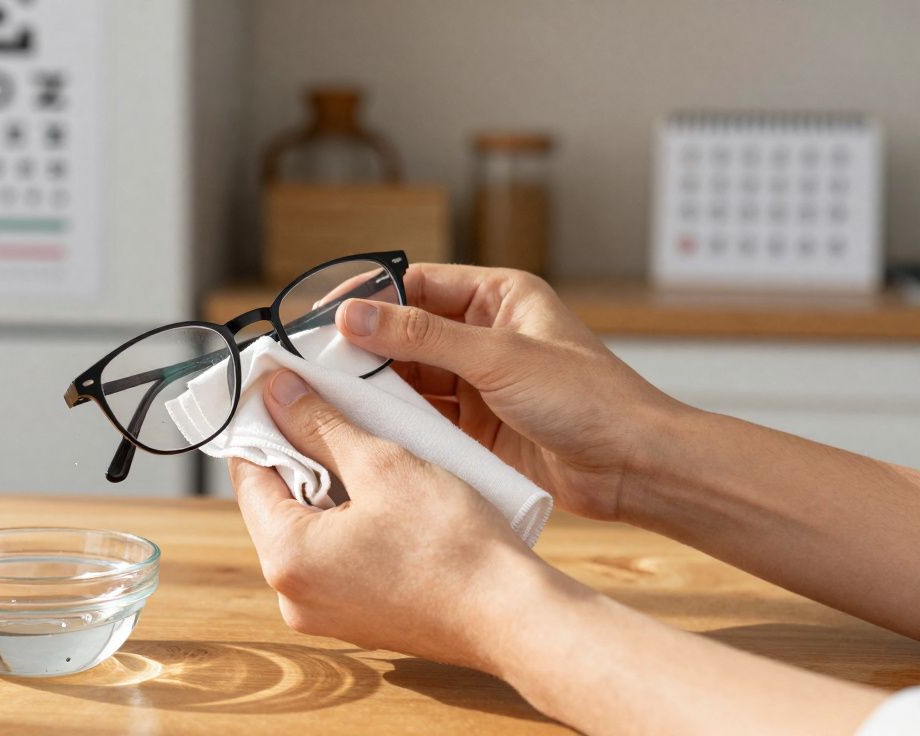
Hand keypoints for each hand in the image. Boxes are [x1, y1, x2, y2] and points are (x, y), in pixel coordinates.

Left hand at [229, 369, 552, 672]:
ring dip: (327, 484)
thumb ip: (320, 426)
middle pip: (274, 503)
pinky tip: (379, 491)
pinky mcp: (356, 617)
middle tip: (325, 407)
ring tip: (360, 445)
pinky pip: (333, 555)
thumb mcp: (381, 465)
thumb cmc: (452, 544)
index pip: (248, 474)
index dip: (263, 423)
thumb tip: (278, 392)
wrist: (513, 616)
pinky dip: (347, 518)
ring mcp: (323, 613)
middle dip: (298, 452)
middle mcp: (291, 594)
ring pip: (307, 527)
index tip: (279, 388)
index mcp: (286, 558)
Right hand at [336, 265, 678, 520]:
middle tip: (317, 364)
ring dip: (378, 388)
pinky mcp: (477, 428)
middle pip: (406, 333)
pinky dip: (398, 423)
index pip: (417, 285)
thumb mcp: (497, 357)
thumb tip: (356, 316)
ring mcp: (479, 384)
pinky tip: (369, 428)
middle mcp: (484, 336)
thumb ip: (422, 336)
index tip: (324, 318)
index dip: (369, 299)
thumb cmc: (589, 398)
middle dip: (366, 348)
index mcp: (498, 297)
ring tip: (333, 397)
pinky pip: (425, 418)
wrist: (633, 466)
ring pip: (411, 378)